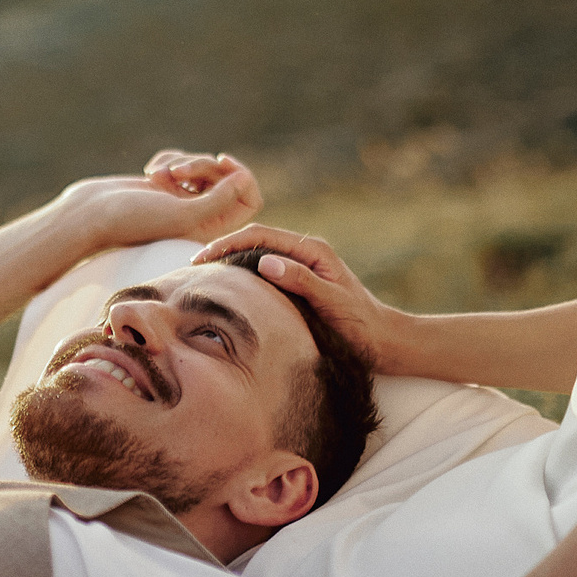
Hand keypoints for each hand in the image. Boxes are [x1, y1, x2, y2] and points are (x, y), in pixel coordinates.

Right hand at [45, 151, 262, 254]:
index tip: (222, 162)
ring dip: (182, 161)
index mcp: (210, 230)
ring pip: (203, 166)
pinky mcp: (167, 184)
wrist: (93, 212)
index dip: (242, 178)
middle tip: (179, 171)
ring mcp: (183, 198)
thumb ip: (218, 200)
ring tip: (156, 175)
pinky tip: (149, 171)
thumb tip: (245, 179)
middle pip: (227, 178)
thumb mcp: (181, 213)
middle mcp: (200, 216)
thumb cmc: (134, 219)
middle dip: (204, 166)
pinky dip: (167, 159)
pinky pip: (182, 159)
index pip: (248, 201)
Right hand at [192, 224, 401, 374]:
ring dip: (231, 261)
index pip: (260, 236)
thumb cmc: (362, 325)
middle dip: (223, 248)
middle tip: (193, 265)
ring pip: (258, 254)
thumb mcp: (332, 303)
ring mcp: (303, 266)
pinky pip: (265, 271)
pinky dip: (244, 275)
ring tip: (204, 275)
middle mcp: (306, 253)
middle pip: (255, 240)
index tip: (201, 259)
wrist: (384, 341)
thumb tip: (265, 262)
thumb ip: (302, 281)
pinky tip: (229, 289)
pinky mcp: (300, 281)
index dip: (227, 243)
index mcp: (313, 251)